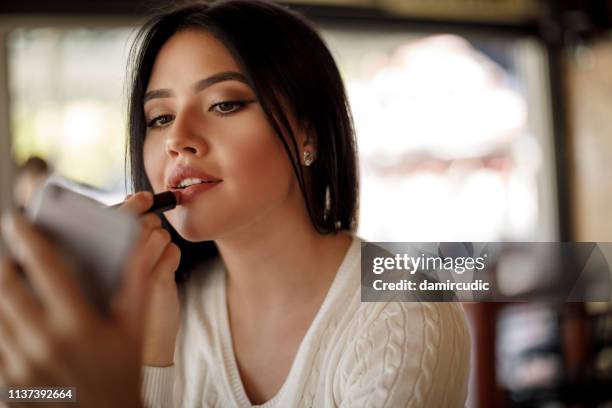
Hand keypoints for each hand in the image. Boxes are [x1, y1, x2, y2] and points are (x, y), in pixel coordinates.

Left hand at [0, 209, 152, 406]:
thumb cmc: (120, 375)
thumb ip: (136, 284)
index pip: (45, 269)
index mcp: (78, 325)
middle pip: (6, 287)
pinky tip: (12, 316)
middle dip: (5, 262)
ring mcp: (20, 365)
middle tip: (11, 251)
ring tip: (10, 281)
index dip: (30, 239)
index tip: (19, 221)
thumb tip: (140, 245)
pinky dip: (0, 322)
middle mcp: (43, 343)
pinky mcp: (6, 382)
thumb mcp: (134, 330)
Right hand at [116, 193, 180, 366]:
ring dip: (160, 239)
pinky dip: (172, 256)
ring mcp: (134, 275)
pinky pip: (173, 251)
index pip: (109, 219)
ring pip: (158, 235)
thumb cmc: (123, 306)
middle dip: (147, 220)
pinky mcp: (158, 284)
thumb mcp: (113, 273)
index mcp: (92, 259)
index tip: (141, 199)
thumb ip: (118, 239)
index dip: (129, 206)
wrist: (143, 347)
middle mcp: (111, 265)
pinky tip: (162, 271)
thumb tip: (135, 201)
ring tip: (152, 257)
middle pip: (137, 223)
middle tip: (149, 231)